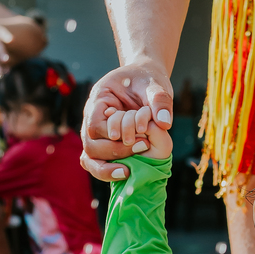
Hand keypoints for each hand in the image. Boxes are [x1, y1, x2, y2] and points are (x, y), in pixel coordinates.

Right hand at [81, 61, 173, 182]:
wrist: (144, 81)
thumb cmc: (146, 80)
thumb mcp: (154, 84)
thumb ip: (159, 100)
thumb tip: (164, 123)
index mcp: (99, 99)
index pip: (94, 124)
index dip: (110, 134)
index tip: (131, 138)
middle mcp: (92, 117)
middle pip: (90, 144)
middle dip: (114, 151)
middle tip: (143, 147)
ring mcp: (97, 133)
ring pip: (90, 158)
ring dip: (108, 166)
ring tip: (129, 170)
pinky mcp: (105, 144)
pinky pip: (97, 163)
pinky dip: (108, 171)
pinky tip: (127, 173)